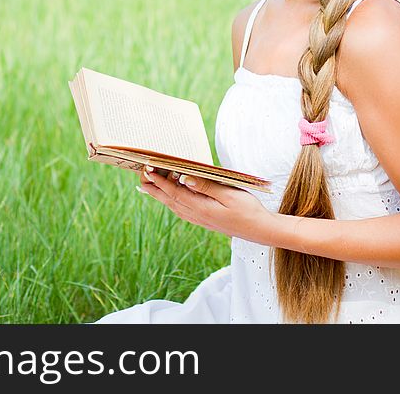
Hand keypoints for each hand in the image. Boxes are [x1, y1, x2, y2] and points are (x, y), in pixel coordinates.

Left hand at [136, 165, 272, 243]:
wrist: (259, 230)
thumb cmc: (248, 210)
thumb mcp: (229, 194)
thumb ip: (206, 186)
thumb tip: (185, 178)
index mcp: (201, 208)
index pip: (174, 192)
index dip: (159, 181)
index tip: (147, 169)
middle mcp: (196, 215)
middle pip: (169, 200)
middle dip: (154, 187)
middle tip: (140, 175)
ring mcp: (199, 219)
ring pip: (174, 205)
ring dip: (160, 195)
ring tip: (148, 185)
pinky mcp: (203, 220)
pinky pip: (181, 209)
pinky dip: (171, 201)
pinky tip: (169, 198)